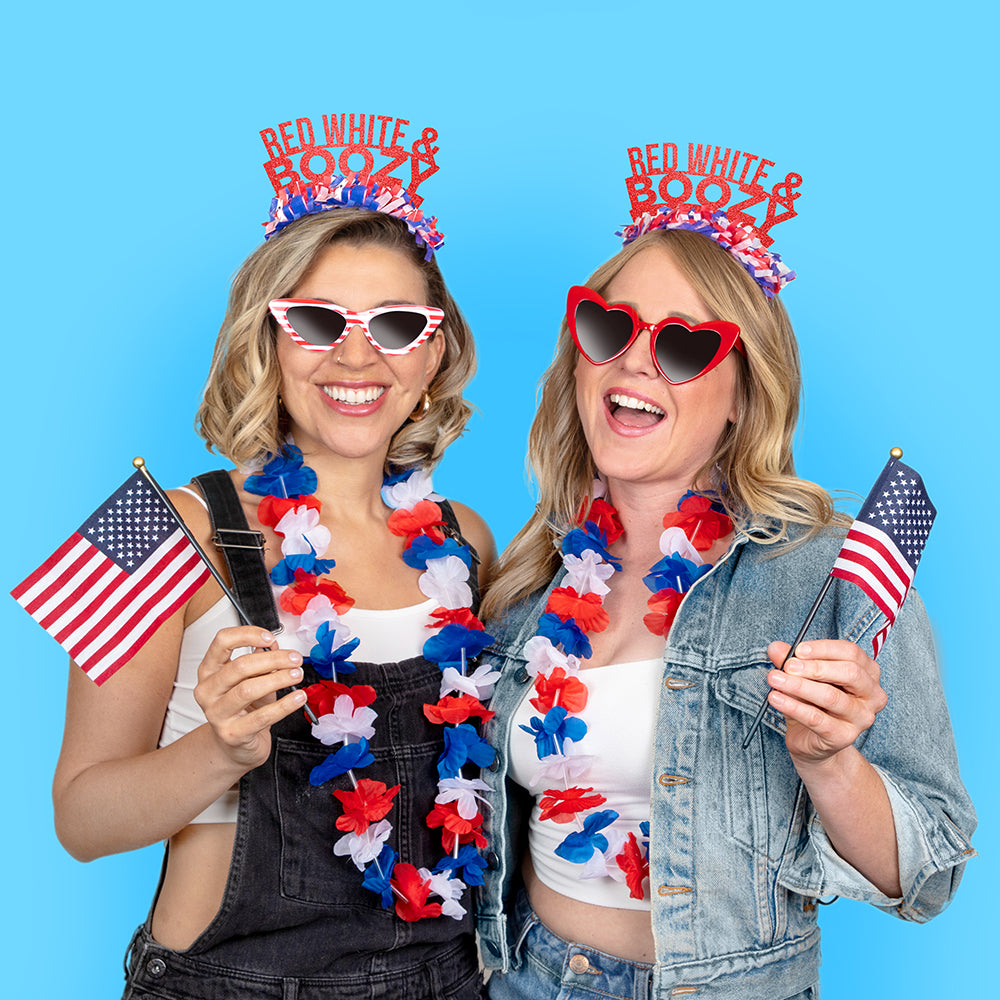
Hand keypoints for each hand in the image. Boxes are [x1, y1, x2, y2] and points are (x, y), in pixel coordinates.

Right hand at [195, 626, 306, 772]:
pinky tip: (298, 697)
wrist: (236, 746)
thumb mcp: (252, 680)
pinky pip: (262, 716)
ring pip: (248, 689)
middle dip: (273, 659)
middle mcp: (208, 690)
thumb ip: (261, 661)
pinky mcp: (232, 734)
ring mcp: (217, 714)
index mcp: (209, 671)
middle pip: (240, 666)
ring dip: (279, 679)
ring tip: (297, 675)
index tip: (270, 637)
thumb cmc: (244, 709)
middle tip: (295, 659)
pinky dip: (284, 705)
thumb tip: (274, 645)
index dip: (247, 634)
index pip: (222, 641)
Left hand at [765, 639, 886, 765]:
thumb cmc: (811, 702)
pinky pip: (817, 719)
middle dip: (815, 667)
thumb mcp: (800, 677)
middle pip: (850, 673)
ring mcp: (861, 718)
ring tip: (775, 680)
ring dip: (798, 686)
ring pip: (832, 697)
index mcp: (868, 673)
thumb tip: (776, 648)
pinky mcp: (844, 737)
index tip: (798, 650)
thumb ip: (790, 661)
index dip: (824, 649)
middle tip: (787, 666)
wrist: (810, 740)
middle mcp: (872, 695)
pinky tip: (776, 699)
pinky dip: (793, 707)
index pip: (852, 652)